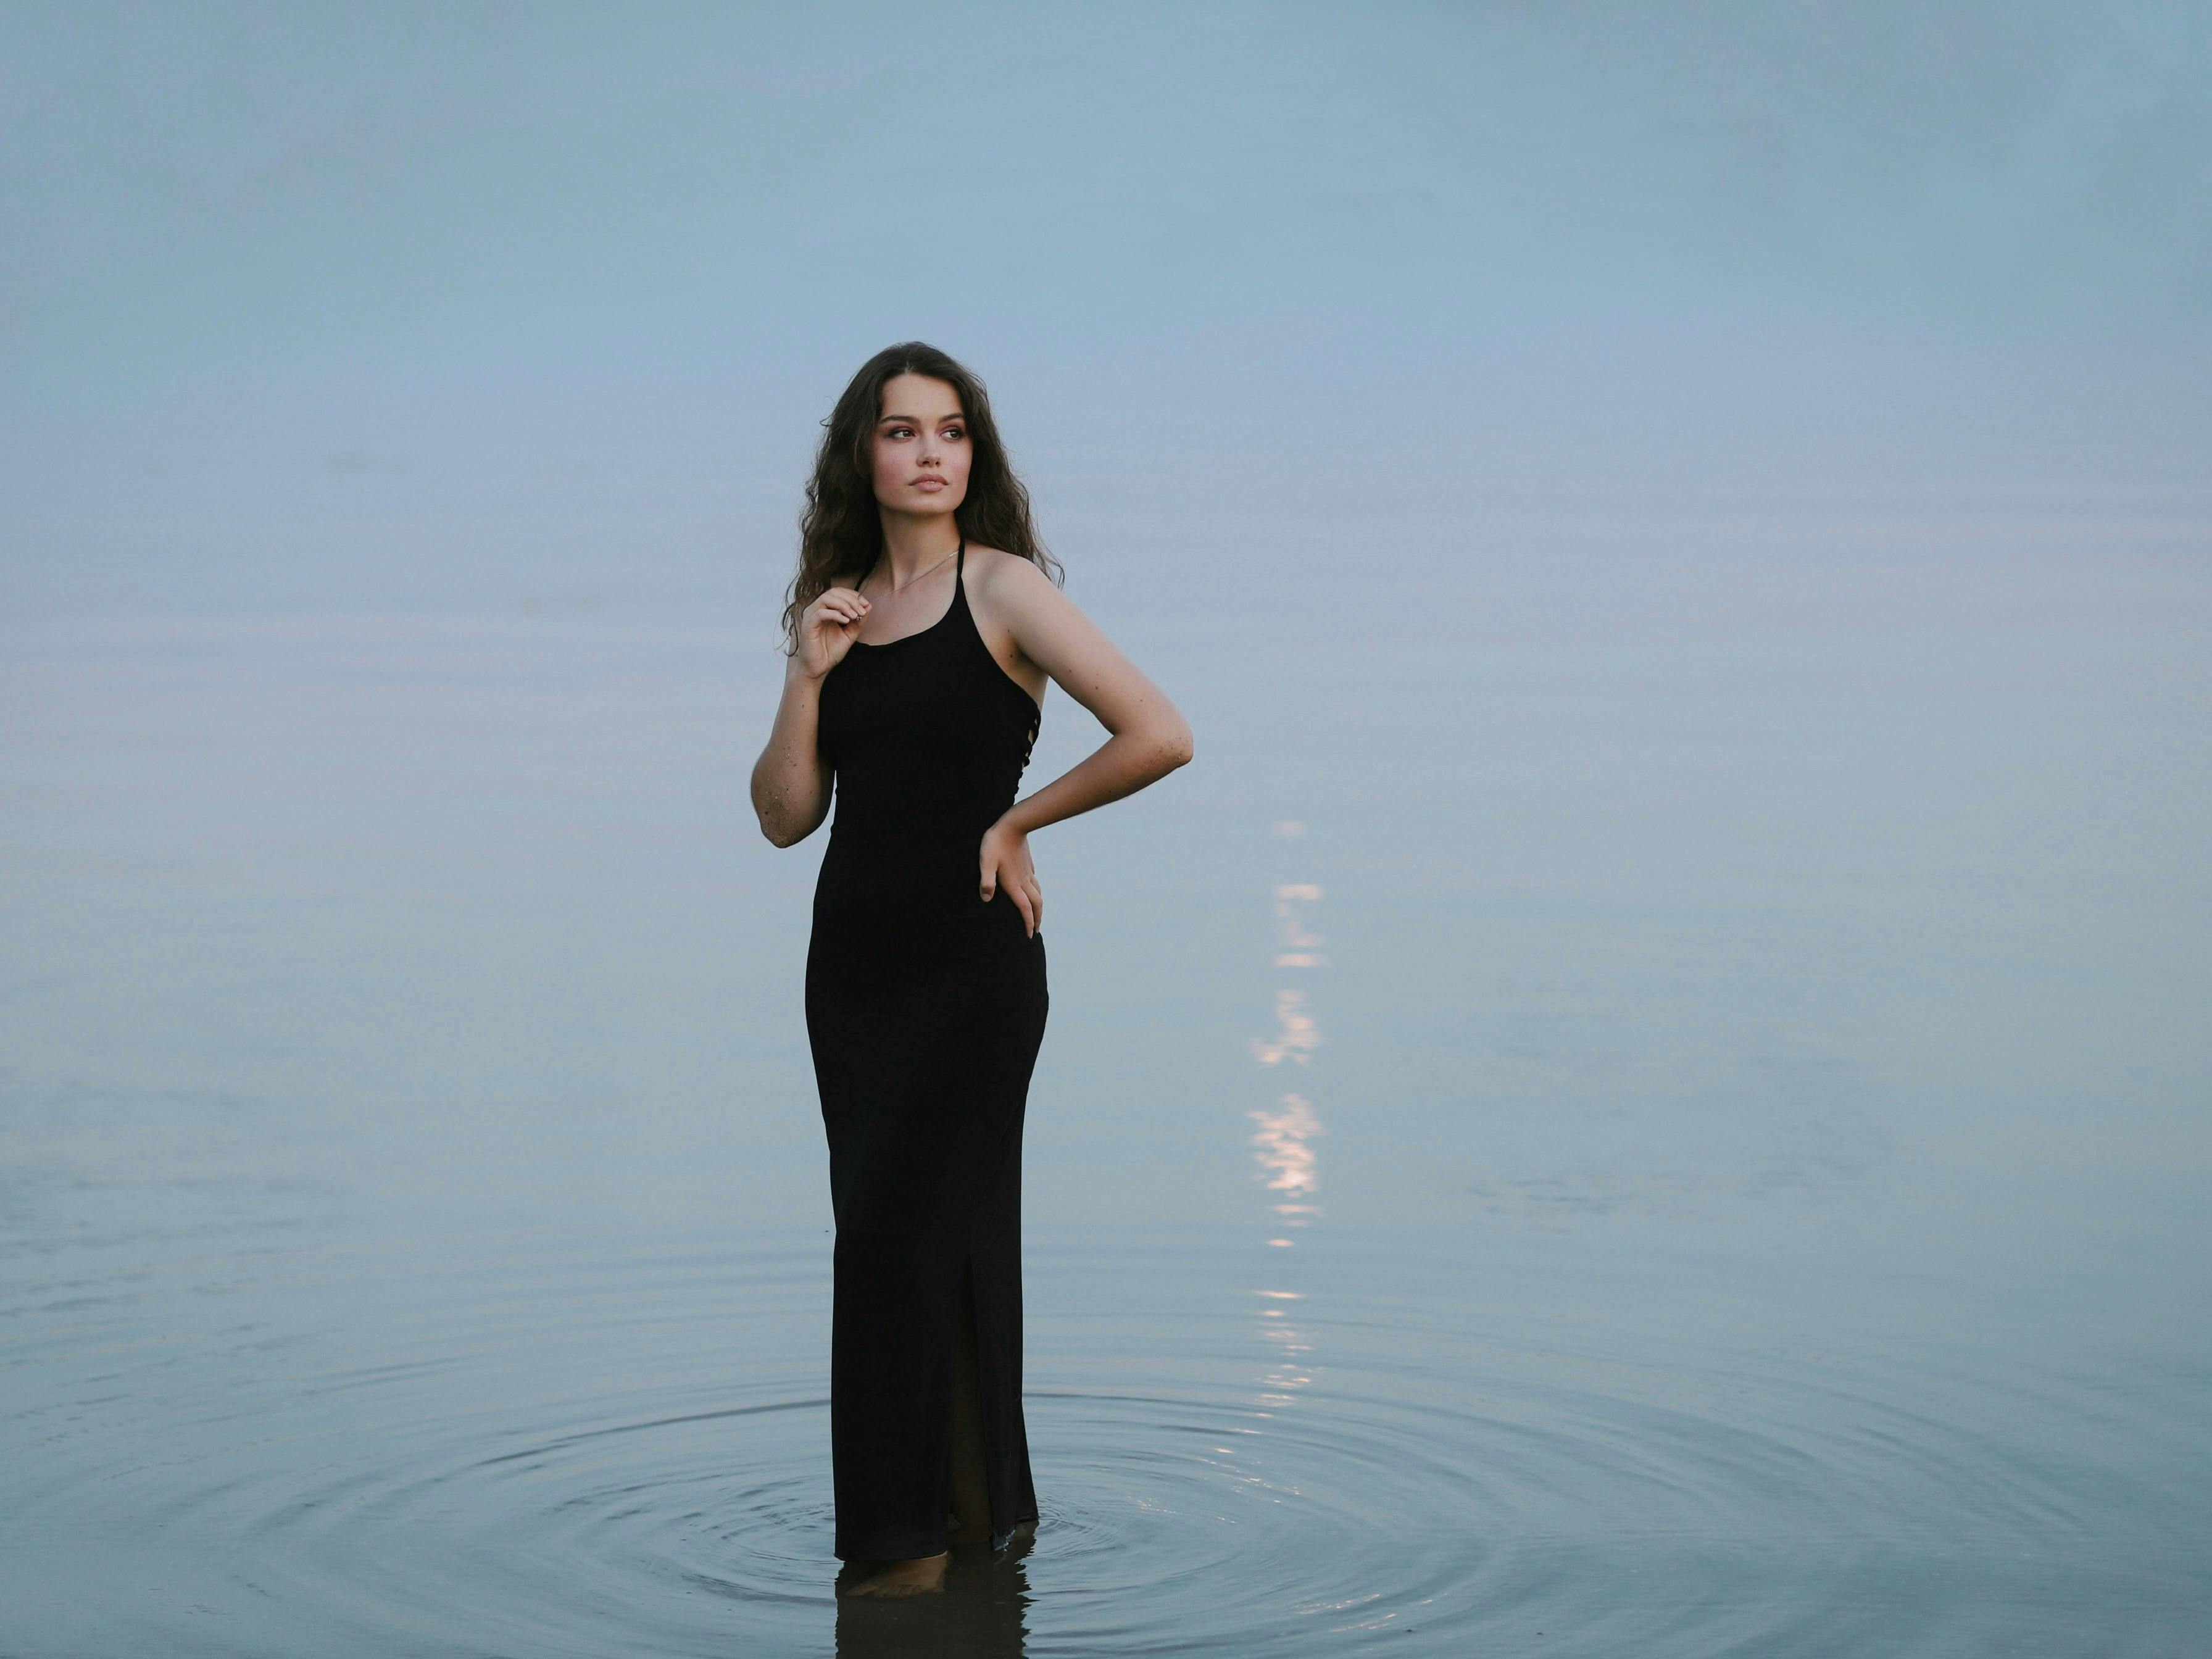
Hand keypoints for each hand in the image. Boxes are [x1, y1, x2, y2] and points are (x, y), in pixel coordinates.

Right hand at [796, 586, 870, 678]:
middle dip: (851, 599)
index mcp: (825, 609)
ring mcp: (810, 616)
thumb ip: (858, 621)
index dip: (854, 595)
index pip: (839, 592)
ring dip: (844, 605)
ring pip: (826, 598)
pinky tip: (845, 621)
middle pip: (833, 592)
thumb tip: (868, 606)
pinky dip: (835, 614)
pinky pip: (821, 613)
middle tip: (862, 611)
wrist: (818, 668)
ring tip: (854, 616)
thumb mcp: (850, 634)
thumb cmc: (830, 652)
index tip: (865, 605)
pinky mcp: (808, 625)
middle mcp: (816, 609)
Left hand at [978, 817, 1041, 937]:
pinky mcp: (1028, 863)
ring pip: (1038, 893)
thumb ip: (986, 881)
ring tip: (1037, 914)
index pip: (1024, 908)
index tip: (1029, 934)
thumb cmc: (995, 843)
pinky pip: (1034, 881)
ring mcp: (1027, 871)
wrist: (1013, 824)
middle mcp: (1023, 880)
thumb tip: (986, 899)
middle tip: (1036, 930)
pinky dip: (1036, 890)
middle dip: (1037, 919)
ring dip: (1039, 906)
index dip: (1028, 922)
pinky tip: (1032, 889)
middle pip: (1035, 903)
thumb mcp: (986, 862)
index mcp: (1013, 883)